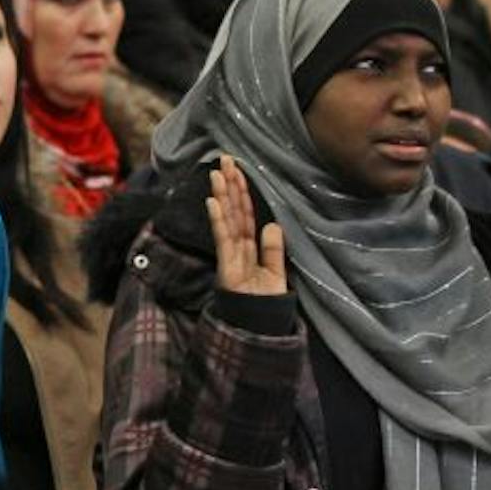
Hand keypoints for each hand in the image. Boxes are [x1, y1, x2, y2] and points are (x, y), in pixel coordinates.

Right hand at [208, 154, 285, 295]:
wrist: (259, 330)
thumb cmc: (265, 306)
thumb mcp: (276, 276)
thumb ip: (273, 251)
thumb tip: (272, 225)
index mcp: (251, 249)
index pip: (247, 215)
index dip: (243, 193)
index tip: (237, 169)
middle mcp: (238, 249)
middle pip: (235, 212)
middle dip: (230, 185)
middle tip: (225, 159)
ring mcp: (231, 257)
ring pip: (228, 221)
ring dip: (223, 196)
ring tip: (218, 173)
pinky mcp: (228, 268)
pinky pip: (224, 240)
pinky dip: (219, 221)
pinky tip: (214, 202)